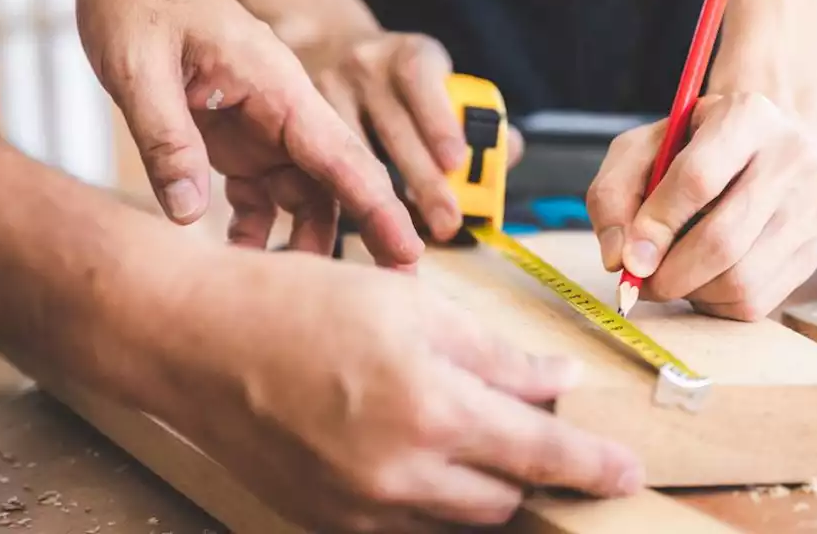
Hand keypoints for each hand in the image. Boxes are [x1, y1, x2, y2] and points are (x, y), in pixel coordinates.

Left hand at [72, 0, 421, 266]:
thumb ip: (166, 141)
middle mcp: (282, 109)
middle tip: (382, 295)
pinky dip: (255, 228)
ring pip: (302, 196)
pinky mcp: (236, 139)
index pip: (341, 154)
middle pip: (336, 182)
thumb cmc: (136, 1)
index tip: (411, 252)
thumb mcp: (138, 70)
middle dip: (361, 235)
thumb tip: (189, 215)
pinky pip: (261, 194)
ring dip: (298, 242)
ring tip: (283, 291)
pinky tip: (237, 254)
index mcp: (278, 84)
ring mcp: (262, 126)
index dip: (377, 207)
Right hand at [140, 247, 642, 531]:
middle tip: (518, 420)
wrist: (192, 340)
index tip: (624, 470)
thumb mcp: (409, 303)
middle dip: (526, 464)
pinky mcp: (326, 521)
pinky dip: (425, 494)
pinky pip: (403, 523)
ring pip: (456, 517)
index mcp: (430, 409)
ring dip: (477, 482)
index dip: (592, 465)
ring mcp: (360, 507)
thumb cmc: (294, 304)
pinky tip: (403, 445)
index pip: (541, 455)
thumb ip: (494, 352)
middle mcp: (400, 474)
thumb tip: (557, 379)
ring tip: (452, 425)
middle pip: (504, 497)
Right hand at [299, 30, 524, 241]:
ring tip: (402, 241)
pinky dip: (341, 199)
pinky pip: (319, 164)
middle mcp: (366, 67)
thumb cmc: (399, 82)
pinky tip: (360, 228)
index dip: (439, 120)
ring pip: (352, 151)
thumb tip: (510, 150)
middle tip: (447, 224)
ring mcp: (327, 91)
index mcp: (410, 55)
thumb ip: (474, 118)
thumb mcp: (439, 83)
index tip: (456, 162)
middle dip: (423, 182)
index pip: (422, 79)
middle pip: (394, 129)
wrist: (328, 48)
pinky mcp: (300, 121)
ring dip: (378, 200)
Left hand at [586, 93, 816, 319]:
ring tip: (670, 275)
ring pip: (741, 280)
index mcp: (746, 117)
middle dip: (669, 274)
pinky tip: (701, 279)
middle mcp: (789, 160)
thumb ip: (613, 195)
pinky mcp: (811, 252)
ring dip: (690, 292)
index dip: (656, 225)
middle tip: (640, 281)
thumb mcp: (640, 149)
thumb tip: (619, 258)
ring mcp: (808, 210)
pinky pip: (756, 301)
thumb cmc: (689, 148)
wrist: (757, 148)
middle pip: (723, 240)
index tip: (628, 256)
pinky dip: (715, 303)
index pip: (697, 179)